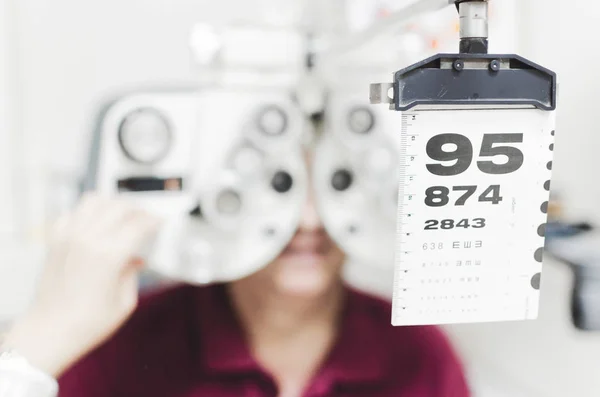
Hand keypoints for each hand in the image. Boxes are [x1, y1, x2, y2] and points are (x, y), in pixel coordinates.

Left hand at [2, 193, 160, 377]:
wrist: (50, 331)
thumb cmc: (87, 323)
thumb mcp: (124, 302)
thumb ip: (133, 274)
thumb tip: (137, 259)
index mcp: (109, 255)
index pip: (139, 223)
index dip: (154, 220)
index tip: (161, 222)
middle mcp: (88, 240)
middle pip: (119, 206)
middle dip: (137, 210)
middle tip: (145, 219)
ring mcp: (69, 237)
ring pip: (94, 201)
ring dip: (112, 205)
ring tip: (121, 217)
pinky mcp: (55, 241)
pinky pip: (73, 213)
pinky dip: (87, 214)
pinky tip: (95, 226)